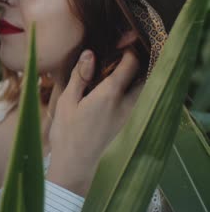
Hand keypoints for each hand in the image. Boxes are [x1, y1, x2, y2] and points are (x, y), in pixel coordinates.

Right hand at [46, 49, 141, 195]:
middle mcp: (126, 105)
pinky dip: (135, 95)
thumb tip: (90, 53)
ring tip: (121, 76)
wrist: (76, 167)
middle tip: (124, 58)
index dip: (129, 50)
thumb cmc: (67, 134)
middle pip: (145, 77)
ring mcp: (131, 118)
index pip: (130, 64)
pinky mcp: (130, 128)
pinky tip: (118, 96)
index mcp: (109, 94)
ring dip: (138, 80)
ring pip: (145, 92)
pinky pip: (139, 105)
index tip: (121, 44)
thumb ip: (80, 76)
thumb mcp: (67, 102)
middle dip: (139, 65)